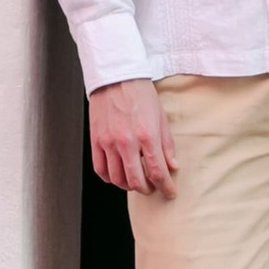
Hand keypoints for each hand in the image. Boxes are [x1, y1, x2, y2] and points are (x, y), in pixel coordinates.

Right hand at [90, 78, 176, 196]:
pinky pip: (100, 170)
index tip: (170, 192)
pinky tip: (117, 174)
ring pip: (117, 179)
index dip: (165, 187)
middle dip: (147, 189)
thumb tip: (172, 166)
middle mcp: (126, 142)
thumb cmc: (140, 93)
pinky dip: (110, 178)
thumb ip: (166, 144)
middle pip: (136, 180)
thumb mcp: (160, 116)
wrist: (116, 76)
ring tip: (135, 181)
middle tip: (152, 188)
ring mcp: (108, 142)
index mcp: (146, 135)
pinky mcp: (95, 140)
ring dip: (128, 185)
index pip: (157, 172)